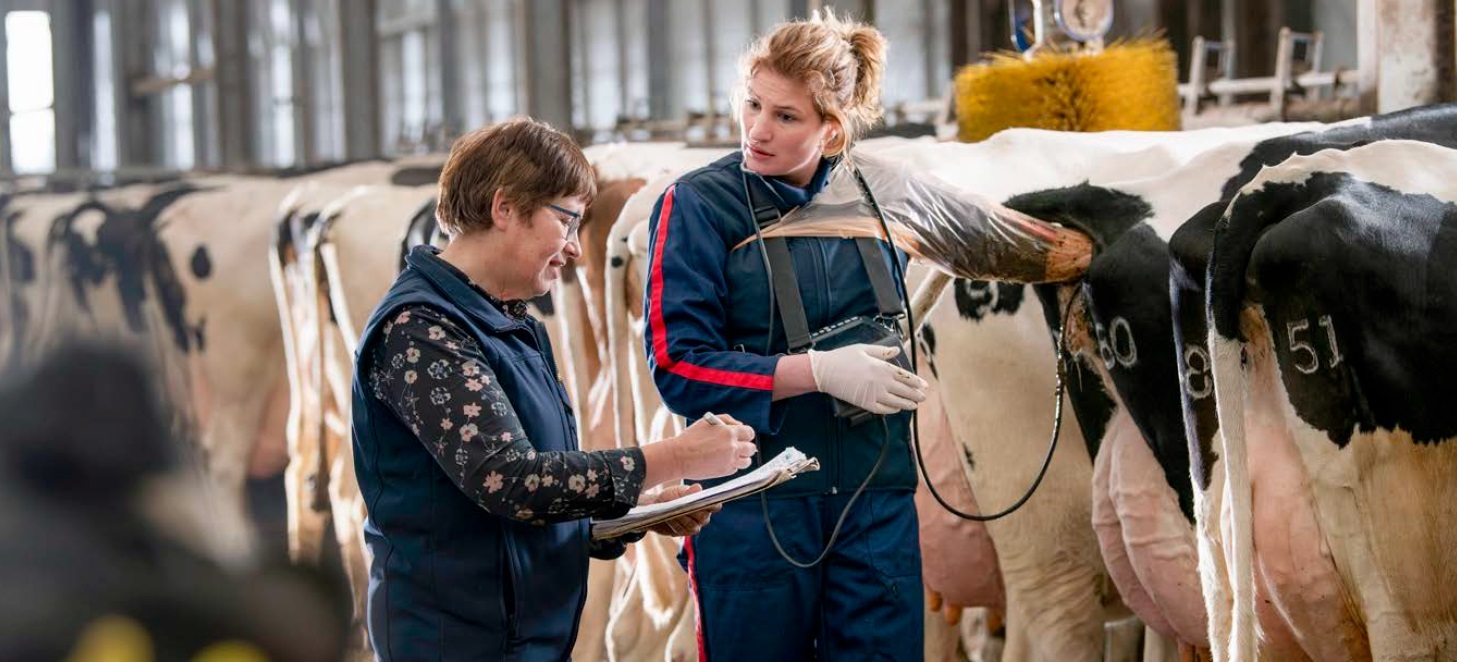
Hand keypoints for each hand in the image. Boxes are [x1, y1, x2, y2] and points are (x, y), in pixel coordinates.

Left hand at [641, 484, 719, 536]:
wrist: (656, 507)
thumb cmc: (670, 496)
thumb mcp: (677, 492)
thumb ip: (687, 491)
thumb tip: (697, 488)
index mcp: (705, 503)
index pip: (715, 506)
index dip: (713, 505)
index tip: (706, 502)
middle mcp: (702, 516)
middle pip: (704, 518)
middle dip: (694, 513)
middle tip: (685, 507)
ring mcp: (694, 526)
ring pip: (693, 526)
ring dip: (683, 519)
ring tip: (674, 512)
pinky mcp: (684, 532)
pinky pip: (683, 531)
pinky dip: (676, 524)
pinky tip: (669, 519)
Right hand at [667, 413, 755, 480]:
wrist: (679, 457)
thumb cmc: (691, 438)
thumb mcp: (708, 421)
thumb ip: (726, 420)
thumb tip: (739, 425)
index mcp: (729, 432)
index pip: (749, 433)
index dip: (747, 434)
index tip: (743, 436)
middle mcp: (732, 447)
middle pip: (751, 448)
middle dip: (746, 447)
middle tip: (739, 446)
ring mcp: (730, 461)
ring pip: (747, 461)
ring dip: (742, 458)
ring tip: (733, 455)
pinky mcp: (725, 471)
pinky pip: (736, 469)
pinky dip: (732, 465)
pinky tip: (723, 461)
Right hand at [809, 344, 927, 413]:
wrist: (825, 372)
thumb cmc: (842, 358)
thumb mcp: (863, 349)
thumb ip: (882, 351)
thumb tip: (896, 350)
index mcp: (881, 367)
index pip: (905, 376)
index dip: (917, 382)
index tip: (925, 385)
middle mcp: (880, 382)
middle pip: (904, 390)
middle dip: (915, 394)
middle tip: (923, 397)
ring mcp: (873, 394)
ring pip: (896, 402)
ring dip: (907, 404)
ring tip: (914, 405)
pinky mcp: (865, 403)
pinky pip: (883, 409)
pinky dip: (892, 410)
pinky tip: (897, 409)